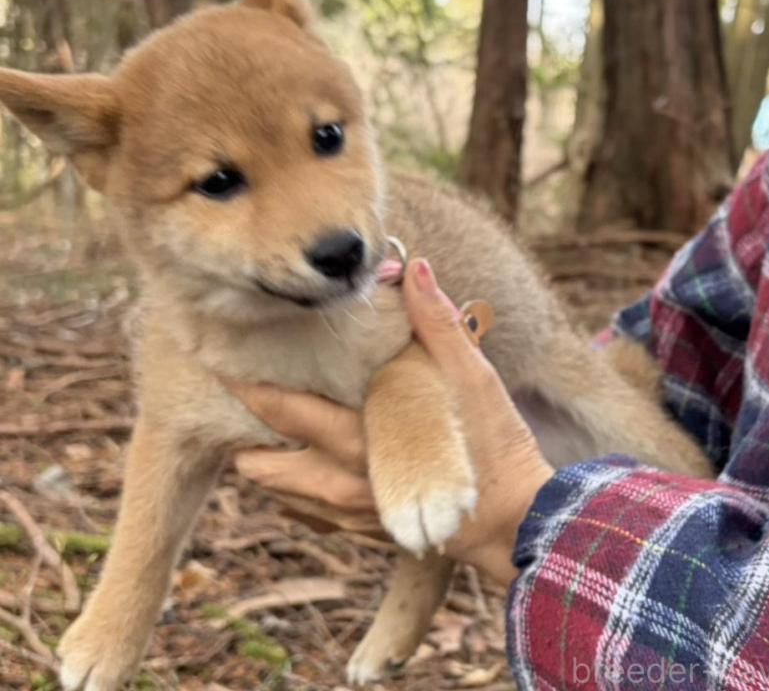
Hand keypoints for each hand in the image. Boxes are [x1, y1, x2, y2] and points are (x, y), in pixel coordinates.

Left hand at [231, 258, 553, 585]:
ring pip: (281, 493)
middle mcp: (344, 482)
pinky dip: (294, 493)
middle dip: (242, 435)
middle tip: (239, 401)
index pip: (284, 411)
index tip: (220, 364)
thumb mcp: (472, 376)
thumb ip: (437, 322)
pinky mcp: (366, 531)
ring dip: (266, 465)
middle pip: (263, 465)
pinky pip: (310, 516)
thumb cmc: (497, 443)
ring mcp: (352, 513)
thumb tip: (414, 268)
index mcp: (360, 438)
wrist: (518, 519)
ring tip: (263, 436)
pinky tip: (303, 472)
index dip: (246, 387)